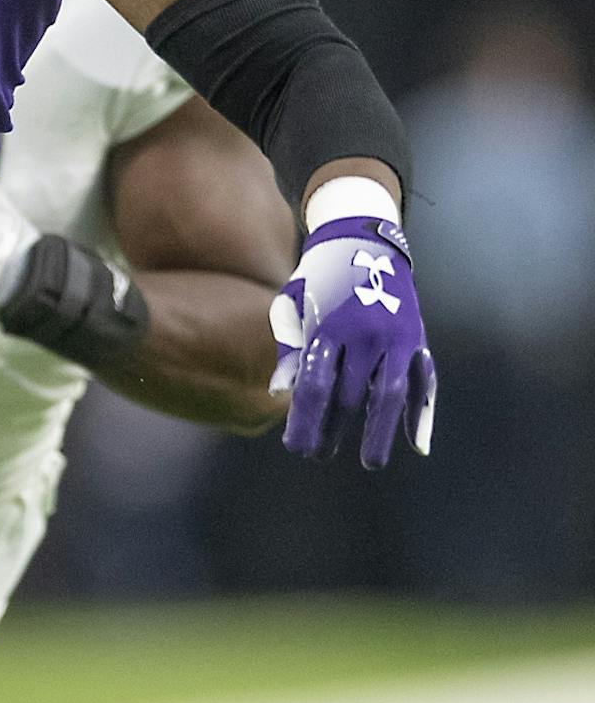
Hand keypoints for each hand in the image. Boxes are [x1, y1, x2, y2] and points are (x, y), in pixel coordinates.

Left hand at [270, 216, 435, 468]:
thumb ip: (288, 349)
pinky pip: (423, 381)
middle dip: (333, 430)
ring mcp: (395, 337)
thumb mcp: (293, 305)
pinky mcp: (417, 338)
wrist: (362, 241)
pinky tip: (415, 442)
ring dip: (381, 432)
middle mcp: (363, 334)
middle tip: (318, 455)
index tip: (297, 448)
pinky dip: (421, 412)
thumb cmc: (317, 280)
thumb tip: (280, 394)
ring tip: (370, 462)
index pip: (314, 387)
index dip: (307, 421)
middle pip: (349, 396)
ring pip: (390, 396)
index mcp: (326, 327)